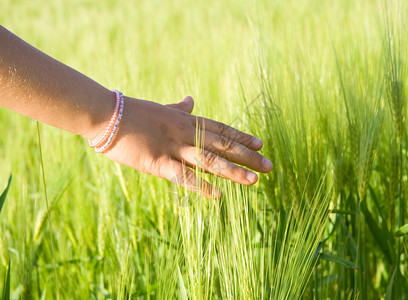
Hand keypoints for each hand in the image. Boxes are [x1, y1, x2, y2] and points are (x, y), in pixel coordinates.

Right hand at [99, 95, 272, 197]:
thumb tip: (191, 98)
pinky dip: (201, 185)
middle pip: (223, 144)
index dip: (242, 137)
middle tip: (269, 166)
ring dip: (233, 171)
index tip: (261, 144)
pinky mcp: (158, 162)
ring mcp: (173, 147)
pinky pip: (184, 176)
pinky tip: (218, 194)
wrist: (106, 115)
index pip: (221, 129)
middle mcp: (186, 133)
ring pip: (210, 160)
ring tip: (254, 180)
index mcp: (186, 120)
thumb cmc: (133, 112)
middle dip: (248, 156)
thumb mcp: (161, 108)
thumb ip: (179, 107)